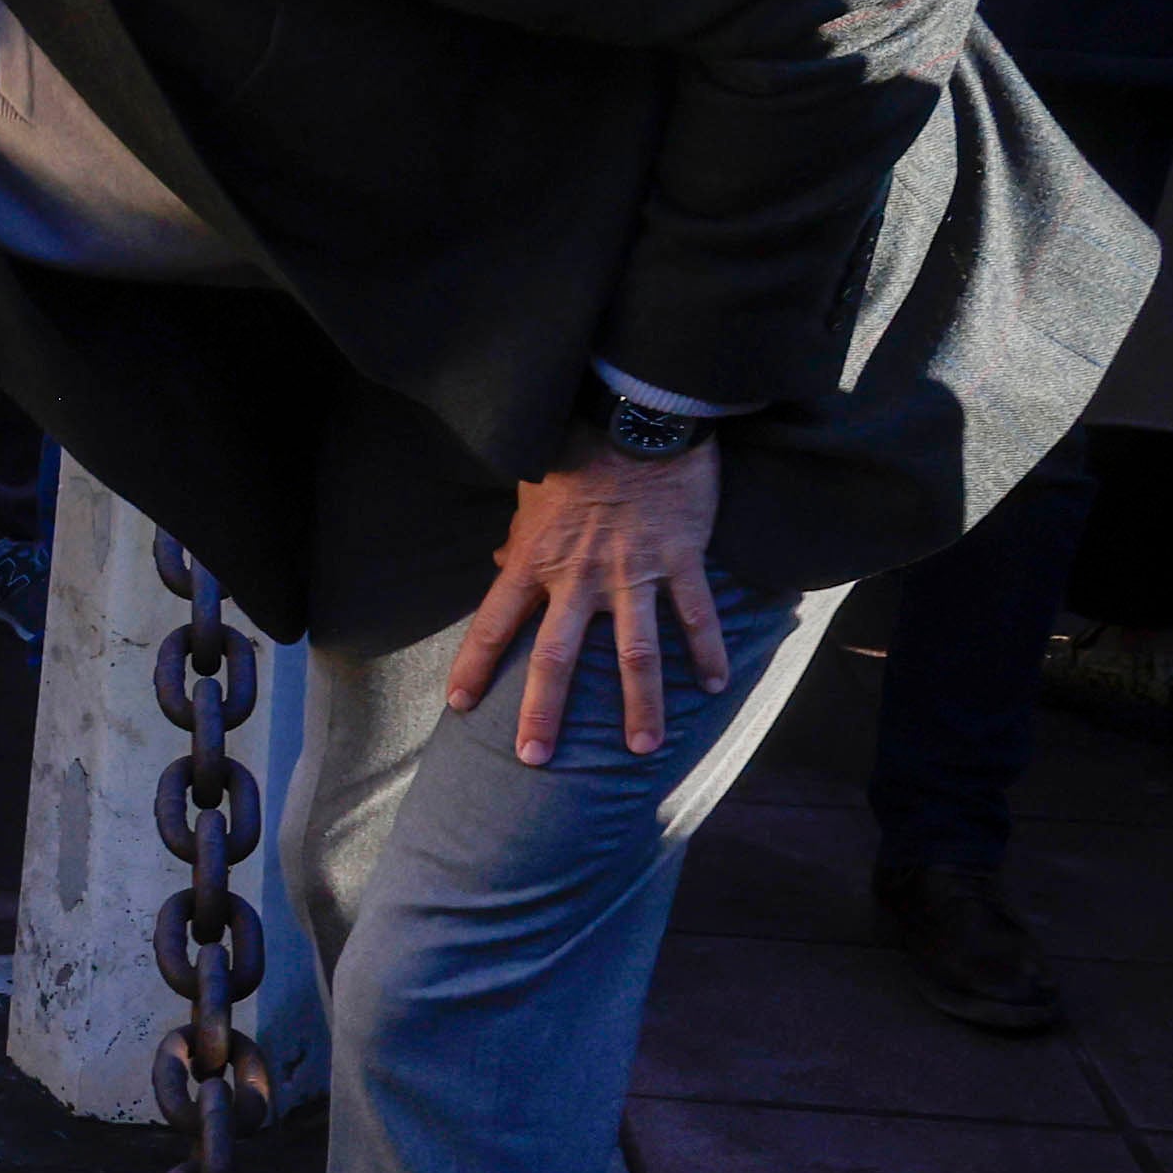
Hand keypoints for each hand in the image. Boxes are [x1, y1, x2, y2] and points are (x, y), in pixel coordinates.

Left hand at [441, 426, 731, 764]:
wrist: (637, 413)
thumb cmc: (578, 450)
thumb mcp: (533, 493)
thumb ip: (518, 537)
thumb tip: (499, 563)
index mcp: (534, 559)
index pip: (494, 622)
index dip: (474, 665)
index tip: (458, 705)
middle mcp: (579, 576)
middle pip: (556, 656)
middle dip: (544, 711)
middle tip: (534, 758)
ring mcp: (632, 572)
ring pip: (635, 651)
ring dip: (640, 705)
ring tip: (642, 748)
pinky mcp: (680, 559)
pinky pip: (695, 614)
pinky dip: (706, 651)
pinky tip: (714, 686)